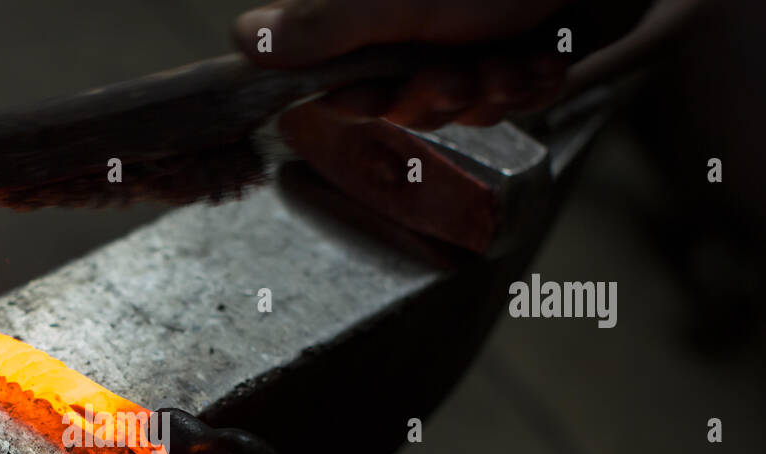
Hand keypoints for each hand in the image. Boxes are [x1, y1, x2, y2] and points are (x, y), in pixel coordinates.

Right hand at [232, 0, 578, 128]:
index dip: (358, 101)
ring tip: (510, 57)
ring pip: (456, 111)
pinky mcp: (512, 55)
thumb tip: (241, 40)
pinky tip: (538, 58)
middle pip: (398, 108)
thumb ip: (320, 25)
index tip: (378, 93)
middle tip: (459, 71)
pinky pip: (505, 103)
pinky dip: (525, 86)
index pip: (333, 81)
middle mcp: (411, 29)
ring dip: (489, 93)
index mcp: (369, 15)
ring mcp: (464, 42)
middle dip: (435, 99)